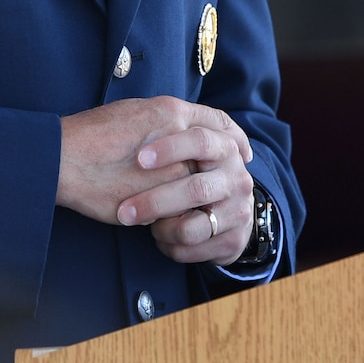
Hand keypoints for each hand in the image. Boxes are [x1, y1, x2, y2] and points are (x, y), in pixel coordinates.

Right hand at [57, 97, 250, 224]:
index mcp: (171, 111)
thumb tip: (181, 131)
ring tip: (189, 206)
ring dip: (195, 199)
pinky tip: (168, 218)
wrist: (64, 158)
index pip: (218, 123)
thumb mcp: (133, 112)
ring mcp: (170, 170)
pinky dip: (178, 217)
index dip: (235, 137)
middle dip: (217, 173)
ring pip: (199, 188)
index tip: (242, 151)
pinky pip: (180, 212)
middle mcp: (177, 138)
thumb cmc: (90, 134)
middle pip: (214, 158)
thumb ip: (164, 122)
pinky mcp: (157, 199)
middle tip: (224, 184)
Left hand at [126, 117, 255, 267]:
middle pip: (195, 189)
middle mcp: (238, 178)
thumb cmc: (190, 168)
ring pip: (190, 228)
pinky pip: (192, 250)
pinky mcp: (233, 241)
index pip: (200, 140)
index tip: (139, 160)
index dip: (170, 148)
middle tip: (124, 212)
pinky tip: (160, 238)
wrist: (223, 208)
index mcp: (225, 147)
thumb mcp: (186, 142)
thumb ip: (176, 126)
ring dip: (160, 229)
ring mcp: (239, 211)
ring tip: (145, 224)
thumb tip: (141, 114)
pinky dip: (168, 246)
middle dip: (155, 202)